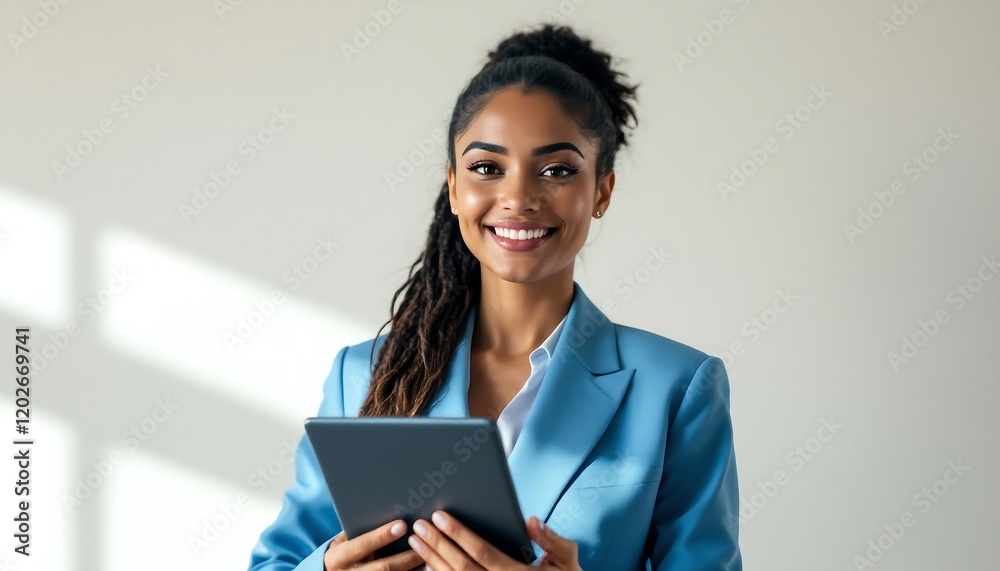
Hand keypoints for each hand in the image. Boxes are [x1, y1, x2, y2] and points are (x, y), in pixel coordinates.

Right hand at [323, 519, 424, 570]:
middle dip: (406, 557)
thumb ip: (359, 530)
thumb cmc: (342, 550)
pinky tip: (425, 569)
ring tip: (431, 559)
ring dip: (413, 570)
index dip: (382, 536)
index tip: (402, 525)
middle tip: (425, 544)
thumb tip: (387, 509)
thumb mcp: (343, 540)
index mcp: (339, 557)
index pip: (362, 545)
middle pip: (382, 568)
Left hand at [406, 510, 582, 569]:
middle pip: (461, 567)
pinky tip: (426, 565)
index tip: (440, 517)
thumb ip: (551, 540)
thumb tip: (531, 521)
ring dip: (432, 561)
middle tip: (419, 526)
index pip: (482, 553)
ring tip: (416, 541)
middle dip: (437, 545)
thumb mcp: (567, 561)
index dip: (459, 535)